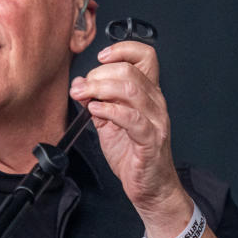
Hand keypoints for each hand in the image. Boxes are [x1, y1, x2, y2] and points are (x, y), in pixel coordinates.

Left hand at [69, 41, 193, 237]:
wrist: (150, 187)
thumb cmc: (134, 155)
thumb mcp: (111, 124)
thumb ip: (98, 103)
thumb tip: (81, 85)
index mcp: (148, 93)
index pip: (145, 55)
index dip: (122, 50)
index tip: (101, 59)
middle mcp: (155, 102)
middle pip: (129, 70)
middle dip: (99, 74)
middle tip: (81, 88)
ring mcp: (155, 120)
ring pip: (130, 89)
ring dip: (100, 89)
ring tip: (83, 96)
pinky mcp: (150, 140)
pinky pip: (131, 118)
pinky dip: (109, 110)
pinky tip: (95, 112)